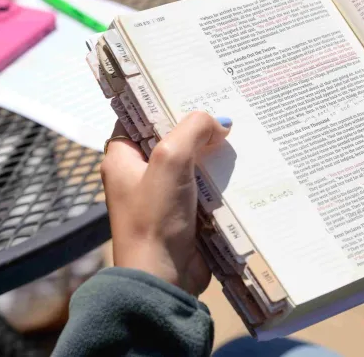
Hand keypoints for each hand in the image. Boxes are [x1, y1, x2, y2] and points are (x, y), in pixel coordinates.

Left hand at [100, 112, 230, 295]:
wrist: (163, 277)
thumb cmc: (154, 218)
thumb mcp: (170, 160)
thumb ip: (192, 130)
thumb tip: (218, 123)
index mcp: (122, 157)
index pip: (139, 117)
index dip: (163, 101)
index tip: (191, 86)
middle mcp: (139, 174)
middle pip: (171, 138)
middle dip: (197, 127)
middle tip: (226, 105)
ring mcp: (163, 195)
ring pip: (192, 162)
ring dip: (212, 153)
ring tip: (240, 133)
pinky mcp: (184, 214)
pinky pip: (205, 187)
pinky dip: (221, 178)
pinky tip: (242, 166)